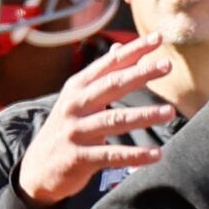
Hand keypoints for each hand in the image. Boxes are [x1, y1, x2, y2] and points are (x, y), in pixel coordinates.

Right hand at [18, 36, 175, 207]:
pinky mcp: (79, 158)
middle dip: (141, 74)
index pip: (109, 64)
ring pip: (114, 120)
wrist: (38, 170)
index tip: (158, 38)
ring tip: (170, 112)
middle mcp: (75, 105)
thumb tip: (120, 49)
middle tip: (167, 65)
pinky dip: (135, 155)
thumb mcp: (78, 99)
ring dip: (144, 115)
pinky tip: (156, 155)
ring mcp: (76, 131)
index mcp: (77, 87)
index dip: (133, 50)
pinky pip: (112, 155)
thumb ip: (101, 77)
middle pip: (112, 85)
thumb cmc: (66, 130)